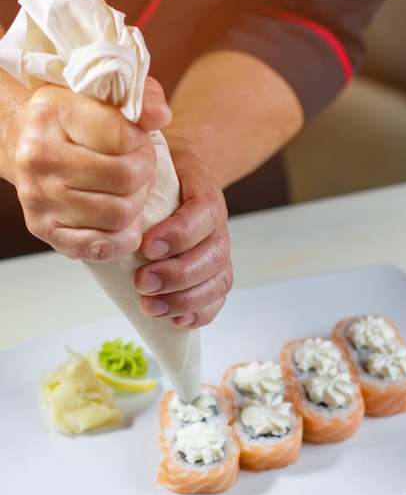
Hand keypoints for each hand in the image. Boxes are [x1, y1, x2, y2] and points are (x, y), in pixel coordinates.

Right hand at [13, 77, 171, 259]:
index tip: (138, 142)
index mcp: (54, 112)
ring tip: (130, 191)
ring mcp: (40, 196)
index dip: (143, 143)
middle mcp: (40, 155)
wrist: (27, 143)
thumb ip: (139, 98)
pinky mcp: (45, 229)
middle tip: (139, 169)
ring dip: (137, 205)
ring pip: (120, 214)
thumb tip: (160, 116)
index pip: (123, 136)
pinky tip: (123, 220)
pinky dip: (123, 237)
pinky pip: (101, 246)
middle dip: (145, 174)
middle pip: (126, 178)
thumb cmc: (73, 121)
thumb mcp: (104, 96)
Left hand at [135, 141, 232, 328]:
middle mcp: (216, 225)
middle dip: (178, 274)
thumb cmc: (156, 183)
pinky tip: (177, 322)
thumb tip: (96, 219)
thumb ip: (130, 188)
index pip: (204, 213)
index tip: (147, 247)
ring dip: (185, 299)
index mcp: (203, 193)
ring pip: (219, 280)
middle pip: (215, 254)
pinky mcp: (215, 275)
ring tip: (150, 306)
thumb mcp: (145, 171)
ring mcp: (218, 252)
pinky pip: (218, 299)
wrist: (176, 184)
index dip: (180, 234)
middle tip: (142, 283)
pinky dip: (200, 313)